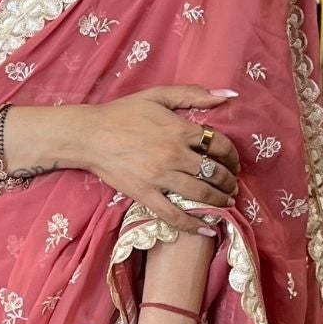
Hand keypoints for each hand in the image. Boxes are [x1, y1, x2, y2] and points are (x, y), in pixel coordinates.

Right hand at [83, 86, 241, 238]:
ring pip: (201, 194)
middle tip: (232, 184)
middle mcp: (174, 155)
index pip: (219, 145)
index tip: (233, 162)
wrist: (89, 135)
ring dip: (220, 200)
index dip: (232, 155)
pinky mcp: (146, 195)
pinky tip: (208, 230)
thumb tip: (227, 95)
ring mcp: (160, 177)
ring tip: (226, 202)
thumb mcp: (157, 95)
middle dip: (229, 180)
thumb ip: (192, 94)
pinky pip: (174, 215)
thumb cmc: (122, 113)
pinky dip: (194, 225)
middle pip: (215, 172)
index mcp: (180, 130)